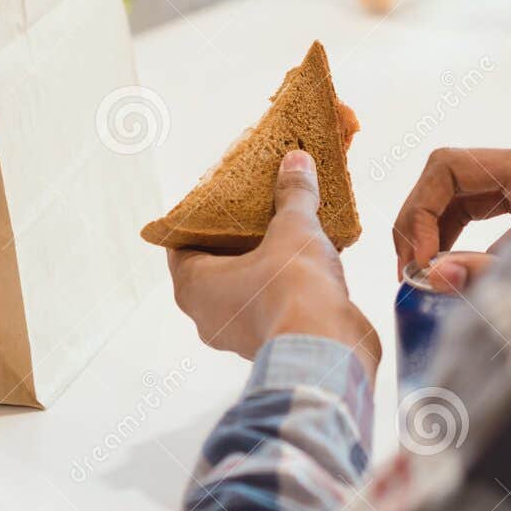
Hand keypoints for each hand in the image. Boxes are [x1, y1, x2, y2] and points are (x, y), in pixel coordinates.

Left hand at [168, 151, 380, 384]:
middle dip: (235, 237)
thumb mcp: (293, 228)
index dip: (199, 218)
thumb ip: (292, 195)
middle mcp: (208, 314)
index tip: (218, 198)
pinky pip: (269, 303)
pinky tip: (307, 262)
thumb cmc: (293, 289)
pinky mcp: (271, 342)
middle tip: (254, 208)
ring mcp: (238, 333)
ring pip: (243, 286)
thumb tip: (296, 162)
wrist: (329, 349)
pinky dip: (282, 284)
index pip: (181, 244)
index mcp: (194, 286)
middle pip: (214, 264)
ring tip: (285, 230)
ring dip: (261, 262)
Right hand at [393, 145, 510, 284]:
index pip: (448, 166)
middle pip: (447, 176)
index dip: (420, 211)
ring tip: (420, 277)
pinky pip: (478, 208)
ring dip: (433, 232)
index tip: (418, 263)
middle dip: (419, 222)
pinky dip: (455, 237)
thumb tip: (431, 277)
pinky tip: (447, 270)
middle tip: (407, 273)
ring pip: (458, 193)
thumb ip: (487, 275)